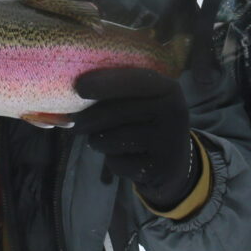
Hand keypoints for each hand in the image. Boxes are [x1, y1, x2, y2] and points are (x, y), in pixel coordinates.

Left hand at [70, 67, 198, 210]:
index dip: (105, 83)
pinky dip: (113, 162)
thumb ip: (118, 92)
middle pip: (115, 113)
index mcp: (169, 89)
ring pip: (110, 139)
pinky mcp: (158, 169)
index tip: (79, 86)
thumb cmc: (146, 124)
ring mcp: (169, 143)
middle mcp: (174, 113)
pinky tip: (126, 158)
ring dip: (99, 141)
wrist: (173, 165)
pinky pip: (116, 163)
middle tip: (75, 124)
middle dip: (88, 119)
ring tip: (108, 140)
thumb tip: (76, 89)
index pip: (136, 82)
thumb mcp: (143, 102)